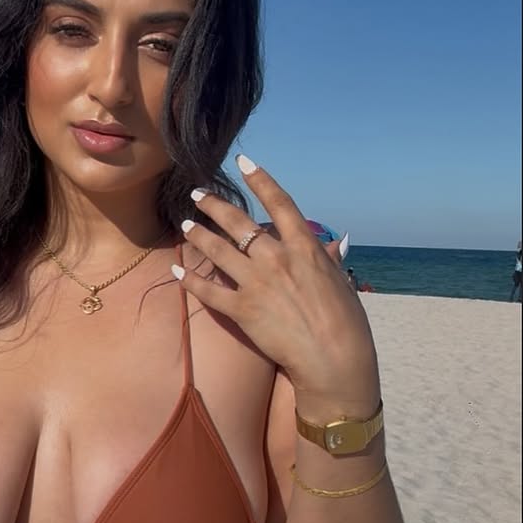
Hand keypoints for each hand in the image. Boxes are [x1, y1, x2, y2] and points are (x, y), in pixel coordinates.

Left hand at [174, 155, 380, 415]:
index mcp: (306, 248)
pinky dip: (190, 281)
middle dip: (214, 205)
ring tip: (185, 225)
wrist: (333, 359)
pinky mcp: (243, 311)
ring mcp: (257, 284)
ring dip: (199, 235)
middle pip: (239, 222)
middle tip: (197, 194)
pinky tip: (176, 272)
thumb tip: (336, 242)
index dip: (260, 179)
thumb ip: (330, 260)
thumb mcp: (342, 283)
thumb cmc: (347, 324)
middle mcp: (277, 259)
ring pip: (218, 251)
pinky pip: (209, 292)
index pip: (279, 203)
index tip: (243, 162)